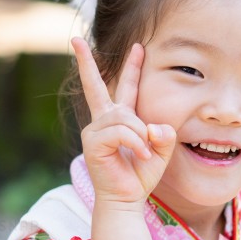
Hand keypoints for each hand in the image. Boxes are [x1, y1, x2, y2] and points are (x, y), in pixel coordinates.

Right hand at [72, 37, 175, 208]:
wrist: (126, 199)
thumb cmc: (141, 176)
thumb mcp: (161, 150)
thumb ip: (163, 133)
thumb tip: (152, 126)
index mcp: (120, 119)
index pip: (123, 88)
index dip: (131, 67)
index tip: (138, 46)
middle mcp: (103, 121)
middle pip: (96, 86)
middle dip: (85, 63)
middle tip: (76, 40)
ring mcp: (94, 130)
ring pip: (124, 117)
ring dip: (140, 135)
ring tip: (145, 153)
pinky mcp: (92, 142)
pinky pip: (121, 132)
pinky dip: (136, 143)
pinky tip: (141, 156)